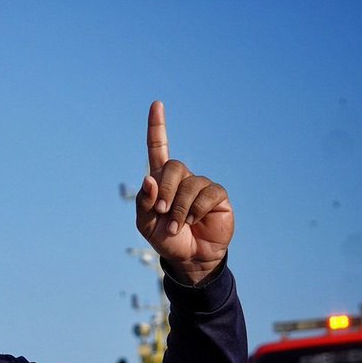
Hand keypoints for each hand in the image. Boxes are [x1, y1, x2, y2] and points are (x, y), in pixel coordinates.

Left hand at [135, 101, 232, 285]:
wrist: (188, 257)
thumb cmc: (166, 238)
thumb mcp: (146, 224)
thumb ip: (143, 203)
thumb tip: (148, 179)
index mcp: (161, 181)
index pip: (158, 148)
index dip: (157, 127)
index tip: (157, 104)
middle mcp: (182, 178)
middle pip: (173, 166)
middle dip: (165, 190)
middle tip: (161, 212)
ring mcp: (201, 186)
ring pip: (189, 184)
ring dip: (179, 208)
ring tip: (177, 225)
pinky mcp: (218, 196)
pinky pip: (207, 194)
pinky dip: (196, 209)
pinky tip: (194, 221)